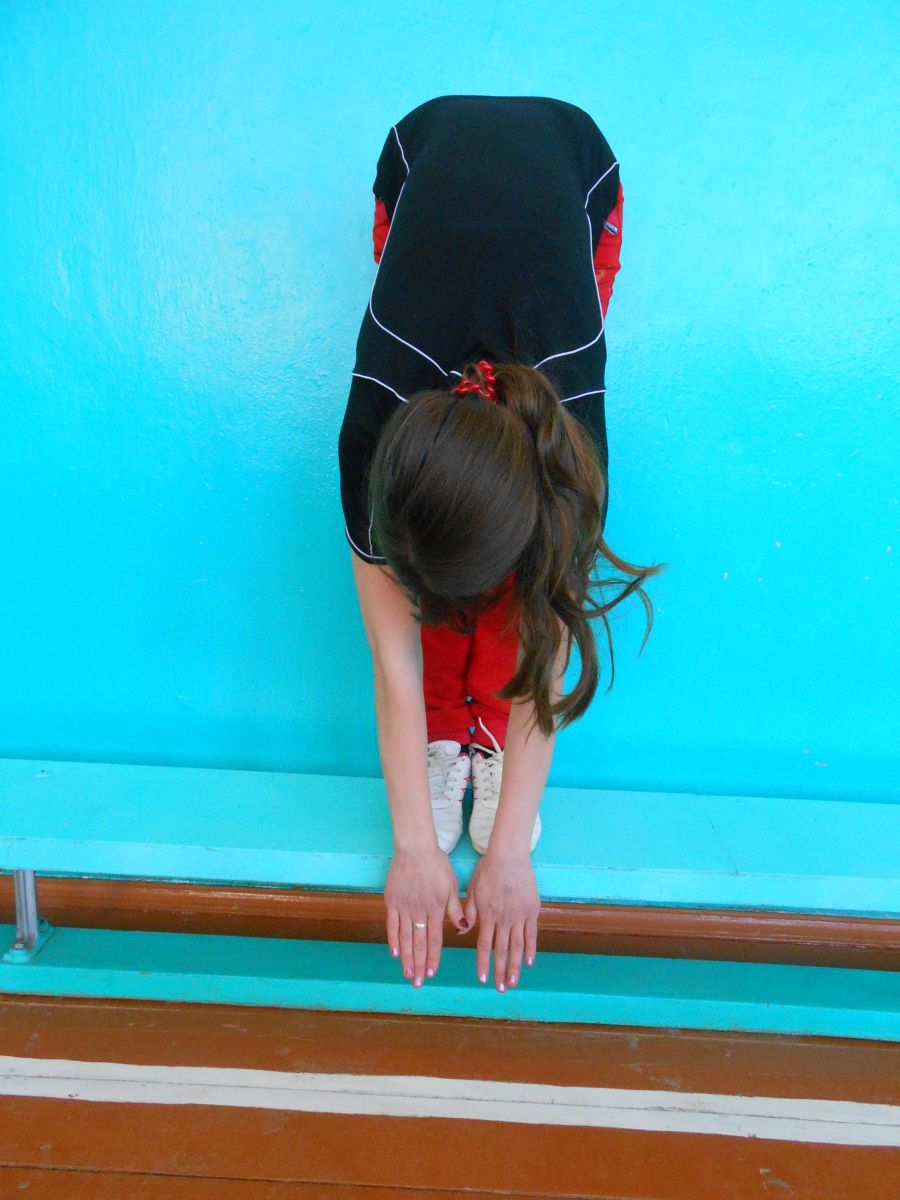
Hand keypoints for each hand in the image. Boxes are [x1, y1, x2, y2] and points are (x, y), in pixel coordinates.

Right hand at [384, 845, 467, 986]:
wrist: (415, 848)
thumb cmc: (437, 864)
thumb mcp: (451, 885)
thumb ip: (455, 908)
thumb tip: (462, 928)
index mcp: (436, 909)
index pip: (435, 940)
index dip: (433, 958)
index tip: (432, 973)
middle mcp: (420, 912)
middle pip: (420, 944)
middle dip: (419, 965)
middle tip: (418, 983)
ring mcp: (404, 908)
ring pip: (405, 938)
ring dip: (407, 958)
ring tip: (407, 974)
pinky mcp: (392, 901)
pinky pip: (392, 924)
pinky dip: (393, 939)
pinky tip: (394, 953)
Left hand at [463, 849, 539, 990]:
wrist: (509, 856)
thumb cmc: (488, 870)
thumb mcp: (472, 890)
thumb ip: (468, 912)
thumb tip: (462, 932)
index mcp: (487, 915)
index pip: (484, 945)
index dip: (483, 963)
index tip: (483, 979)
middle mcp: (503, 919)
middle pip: (502, 950)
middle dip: (501, 971)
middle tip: (501, 989)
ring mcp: (519, 916)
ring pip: (517, 946)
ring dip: (515, 966)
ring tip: (514, 982)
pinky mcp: (532, 910)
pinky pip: (531, 934)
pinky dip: (530, 949)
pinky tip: (529, 962)